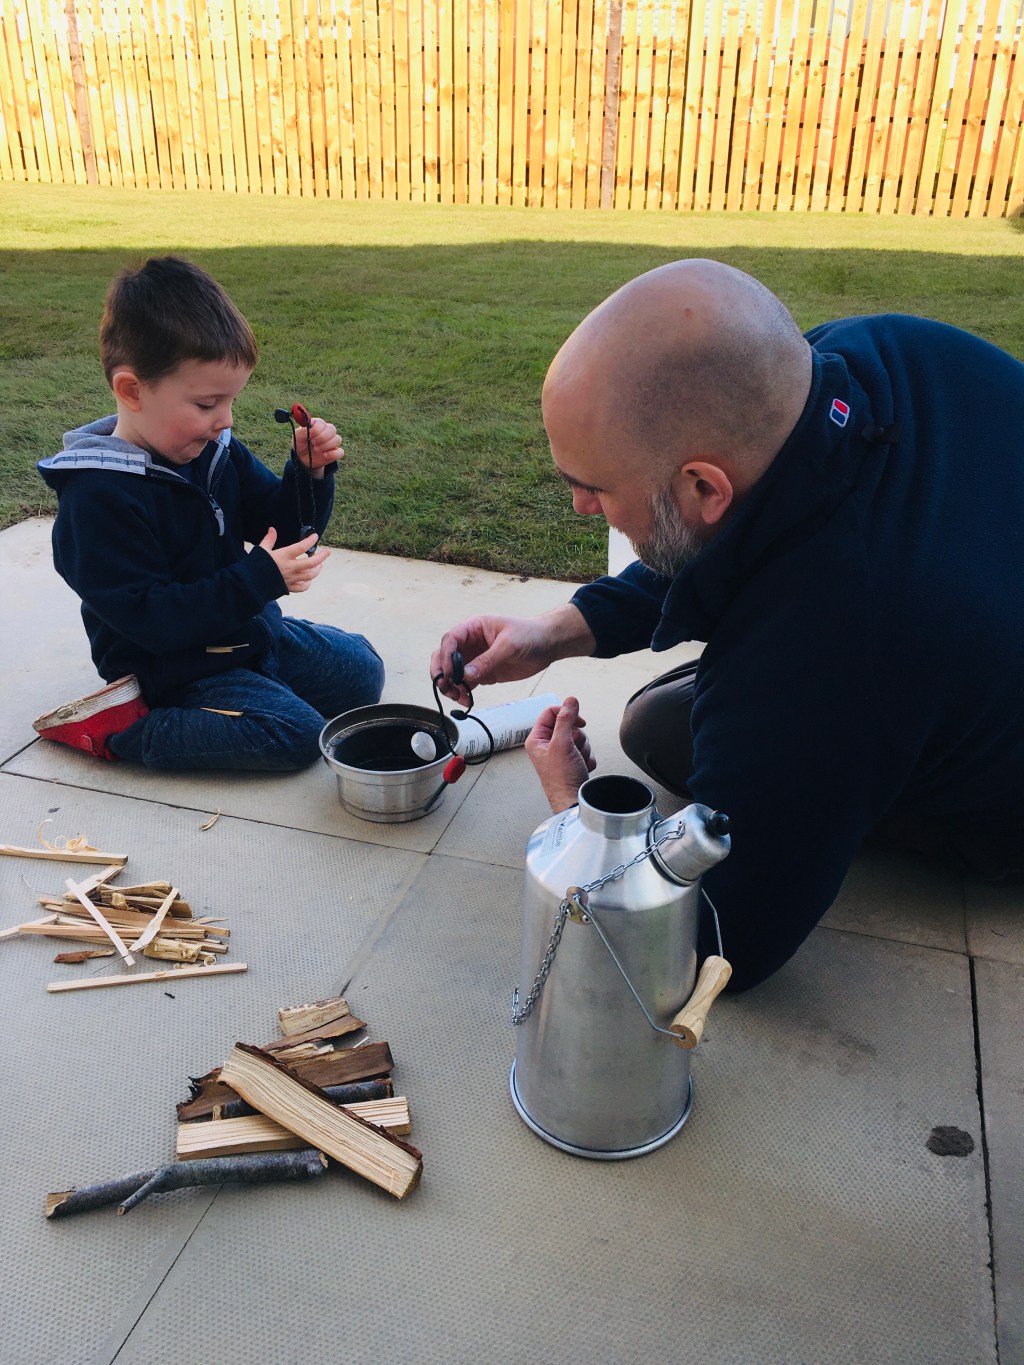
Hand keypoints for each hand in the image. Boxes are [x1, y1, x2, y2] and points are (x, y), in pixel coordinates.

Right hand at [259, 528, 330, 591]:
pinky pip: (303, 587)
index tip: (315, 536)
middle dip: (322, 557)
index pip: (301, 547)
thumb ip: (269, 540)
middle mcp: (290, 568)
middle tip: (327, 552)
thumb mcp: (261, 550)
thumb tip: (272, 529)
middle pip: (312, 563)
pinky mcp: (289, 588)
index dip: (310, 541)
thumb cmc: (255, 565)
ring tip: (319, 564)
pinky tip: (309, 579)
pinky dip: (308, 583)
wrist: (250, 584)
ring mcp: (291, 579)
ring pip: (310, 575)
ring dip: (317, 569)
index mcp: (283, 556)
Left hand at [295, 417, 343, 474]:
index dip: (317, 430)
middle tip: (313, 443)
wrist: (302, 458)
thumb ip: (303, 429)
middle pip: (332, 429)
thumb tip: (311, 423)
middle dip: (322, 437)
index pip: (322, 423)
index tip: (310, 436)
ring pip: (338, 439)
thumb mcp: (297, 436)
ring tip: (316, 449)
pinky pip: (340, 452)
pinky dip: (332, 454)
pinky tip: (324, 455)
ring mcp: (332, 442)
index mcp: (318, 425)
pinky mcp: (335, 452)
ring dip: (326, 445)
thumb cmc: (300, 444)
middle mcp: (326, 431)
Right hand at [430, 606, 595, 705]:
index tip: (451, 673)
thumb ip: (487, 660)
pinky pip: (464, 683)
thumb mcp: (509, 645)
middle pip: (444, 656)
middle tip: (446, 688)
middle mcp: (469, 643)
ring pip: (451, 672)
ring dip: (449, 686)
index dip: (446, 657)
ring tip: (458, 697)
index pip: (450, 640)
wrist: (548, 645)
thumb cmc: (530, 635)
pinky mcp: (482, 673)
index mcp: (473, 628)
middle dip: (441, 673)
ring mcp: (474, 658)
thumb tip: (465, 675)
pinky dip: (461, 692)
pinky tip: (466, 700)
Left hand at [525, 696, 596, 811]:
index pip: (551, 712)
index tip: (579, 721)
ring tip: (578, 761)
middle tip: (574, 749)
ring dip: (583, 748)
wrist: (573, 800)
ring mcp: (560, 754)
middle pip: (568, 725)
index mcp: (537, 739)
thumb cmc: (562, 777)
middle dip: (577, 737)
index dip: (566, 714)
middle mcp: (547, 745)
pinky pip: (584, 750)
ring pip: (579, 737)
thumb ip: (566, 720)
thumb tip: (570, 700)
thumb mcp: (562, 744)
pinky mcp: (572, 761)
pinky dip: (587, 758)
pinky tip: (582, 767)